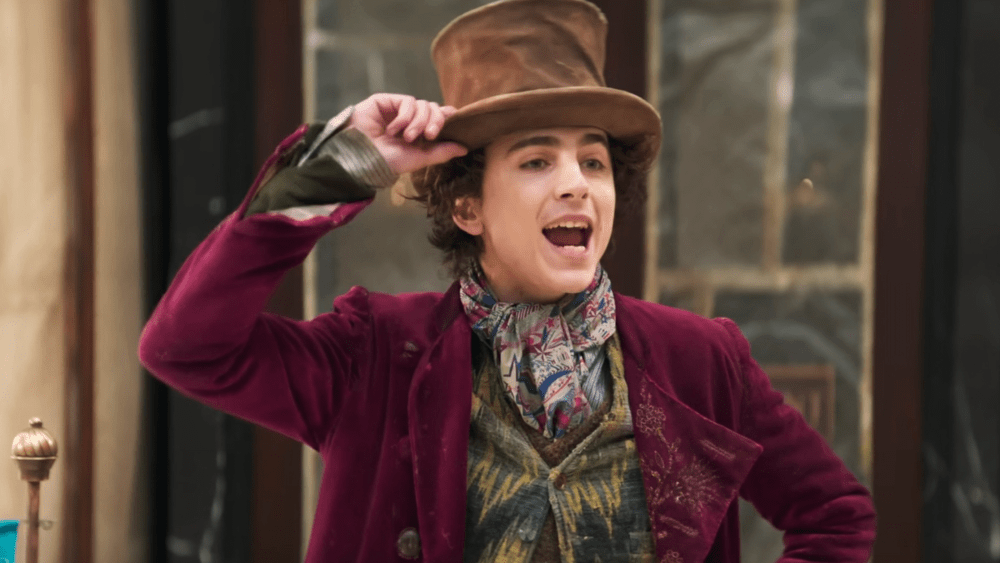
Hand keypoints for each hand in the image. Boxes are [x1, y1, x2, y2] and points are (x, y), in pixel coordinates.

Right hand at [349, 93, 467, 174]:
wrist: (360, 157)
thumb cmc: (386, 162)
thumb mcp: (419, 159)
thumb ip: (441, 152)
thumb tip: (465, 147)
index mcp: (418, 134)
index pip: (438, 118)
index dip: (447, 116)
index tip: (454, 118)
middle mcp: (409, 121)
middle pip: (433, 109)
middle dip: (435, 122)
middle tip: (430, 135)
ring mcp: (397, 110)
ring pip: (423, 104)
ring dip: (418, 122)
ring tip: (407, 137)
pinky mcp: (386, 101)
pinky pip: (407, 102)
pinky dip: (405, 116)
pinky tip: (394, 129)